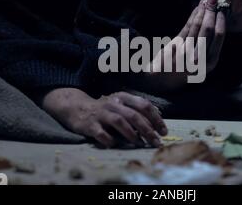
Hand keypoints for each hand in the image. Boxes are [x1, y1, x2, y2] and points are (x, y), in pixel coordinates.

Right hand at [42, 88, 167, 147]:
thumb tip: (159, 115)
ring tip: (140, 144)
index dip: (156, 119)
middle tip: (156, 142)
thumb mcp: (122, 103)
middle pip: (134, 115)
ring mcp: (101, 114)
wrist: (77, 108)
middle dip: (148, 130)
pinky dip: (110, 140)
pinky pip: (102, 134)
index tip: (163, 131)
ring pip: (120, 122)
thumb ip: (138, 108)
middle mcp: (113, 104)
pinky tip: (115, 144)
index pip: (144, 105)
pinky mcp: (90, 125)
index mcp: (123, 97)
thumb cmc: (105, 109)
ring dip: (132, 135)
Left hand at [144, 0, 226, 89]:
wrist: (161, 79)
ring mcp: (186, 53)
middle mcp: (199, 59)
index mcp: (210, 63)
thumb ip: (208, 44)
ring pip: (197, 27)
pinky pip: (186, 28)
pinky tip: (196, 9)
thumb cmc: (184, 68)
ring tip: (205, 1)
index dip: (221, 21)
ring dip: (202, 11)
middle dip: (211, 13)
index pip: (219, 37)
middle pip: (208, 30)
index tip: (222, 10)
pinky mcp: (174, 47)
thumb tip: (216, 19)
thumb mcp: (200, 60)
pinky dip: (192, 16)